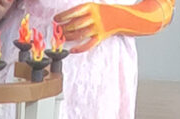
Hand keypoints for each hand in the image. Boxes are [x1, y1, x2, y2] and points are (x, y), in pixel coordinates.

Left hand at [55, 1, 173, 52]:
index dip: (63, 15)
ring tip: (63, 38)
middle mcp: (94, 17)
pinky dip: (80, 48)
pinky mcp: (101, 37)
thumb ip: (84, 12)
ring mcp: (98, 28)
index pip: (73, 11)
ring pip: (80, 34)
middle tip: (57, 30)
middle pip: (76, 24)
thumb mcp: (96, 6)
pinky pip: (89, 44)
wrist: (124, 18)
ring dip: (70, 37)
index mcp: (91, 7)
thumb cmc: (108, 12)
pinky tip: (73, 50)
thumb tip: (69, 18)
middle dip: (65, 27)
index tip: (55, 19)